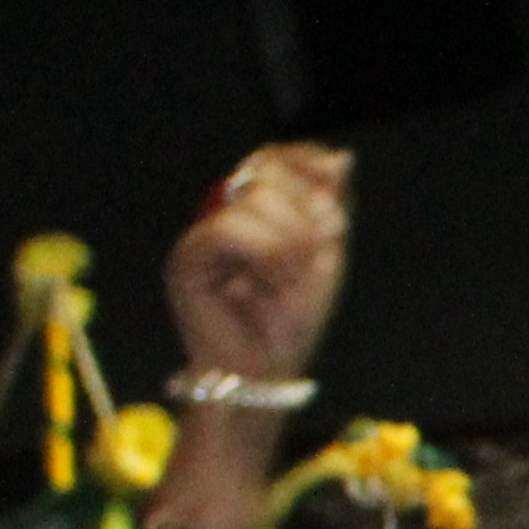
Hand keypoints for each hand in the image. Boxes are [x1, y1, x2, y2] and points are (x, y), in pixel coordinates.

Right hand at [168, 143, 352, 383]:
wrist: (268, 371)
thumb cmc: (291, 322)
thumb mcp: (325, 256)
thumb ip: (330, 207)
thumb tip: (342, 158)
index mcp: (252, 213)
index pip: (271, 158)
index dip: (303, 158)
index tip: (337, 171)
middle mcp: (221, 218)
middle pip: (265, 174)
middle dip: (304, 212)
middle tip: (314, 253)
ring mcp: (201, 237)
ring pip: (251, 199)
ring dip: (290, 240)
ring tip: (291, 279)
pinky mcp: (187, 259)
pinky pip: (229, 229)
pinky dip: (266, 253)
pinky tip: (274, 281)